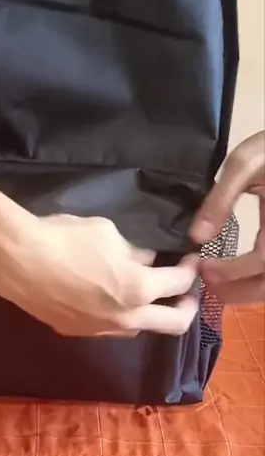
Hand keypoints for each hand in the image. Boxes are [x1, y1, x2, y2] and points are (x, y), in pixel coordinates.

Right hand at [0, 214, 197, 336]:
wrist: (17, 262)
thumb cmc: (65, 240)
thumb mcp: (107, 233)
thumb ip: (133, 251)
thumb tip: (144, 260)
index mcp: (139, 288)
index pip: (179, 284)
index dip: (189, 270)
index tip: (189, 260)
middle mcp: (126, 317)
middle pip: (174, 324)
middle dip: (186, 308)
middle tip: (184, 294)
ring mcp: (100, 330)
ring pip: (139, 328)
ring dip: (148, 313)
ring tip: (142, 294)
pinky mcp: (75, 332)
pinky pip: (108, 327)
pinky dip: (116, 313)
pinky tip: (104, 297)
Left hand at [191, 130, 264, 303]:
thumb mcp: (245, 164)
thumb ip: (221, 201)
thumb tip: (197, 237)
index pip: (262, 261)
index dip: (232, 272)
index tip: (203, 267)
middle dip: (238, 291)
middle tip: (206, 283)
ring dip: (249, 290)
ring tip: (219, 282)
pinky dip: (257, 279)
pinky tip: (238, 273)